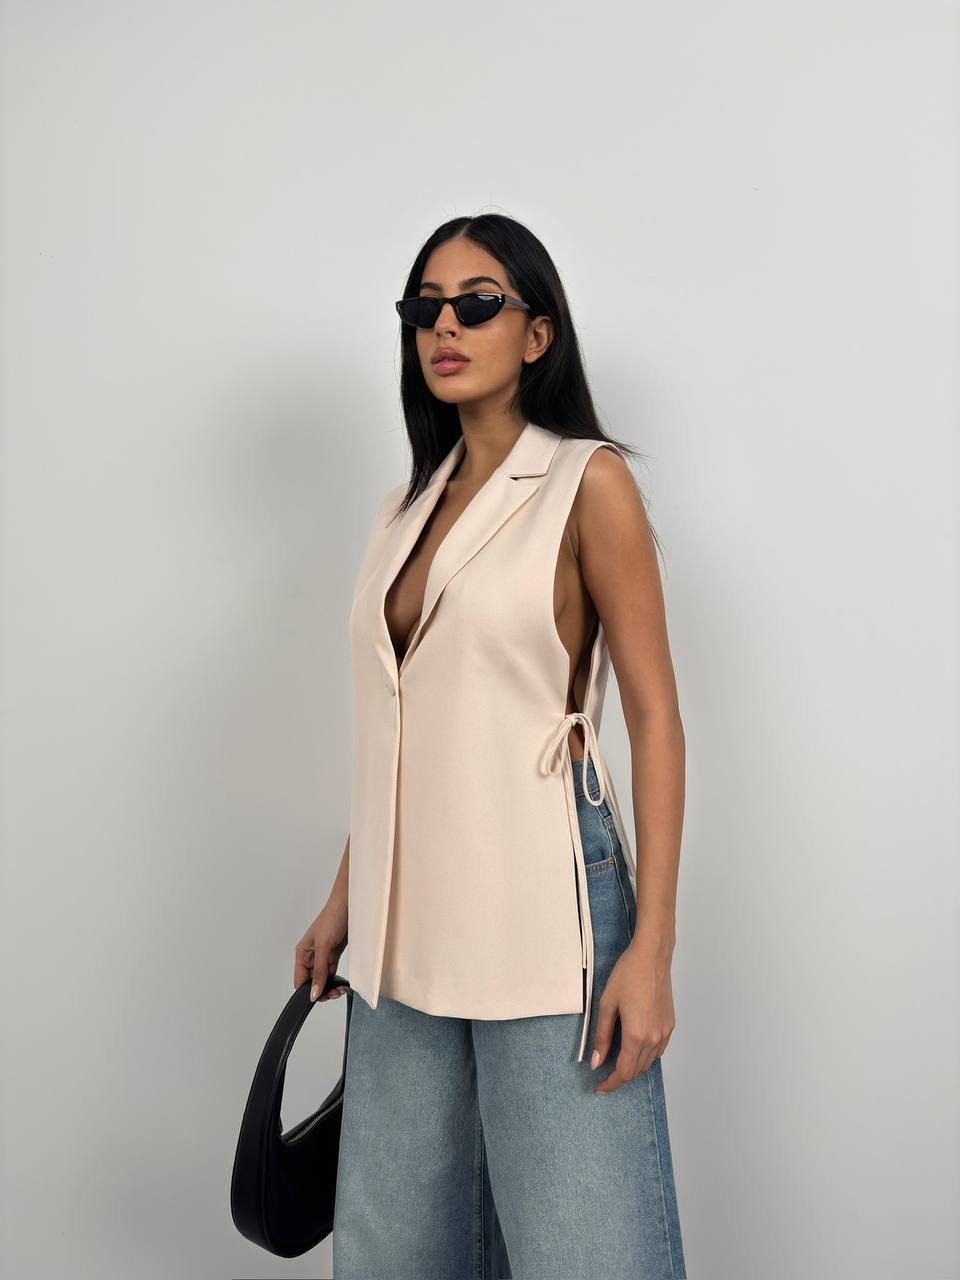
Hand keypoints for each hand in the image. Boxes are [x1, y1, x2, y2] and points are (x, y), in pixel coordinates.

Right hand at [294, 897, 348, 1002]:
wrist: (350, 905)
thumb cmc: (332, 917)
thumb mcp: (324, 946)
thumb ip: (319, 971)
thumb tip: (313, 993)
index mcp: (302, 953)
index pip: (300, 981)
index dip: (308, 992)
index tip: (320, 997)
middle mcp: (311, 956)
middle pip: (312, 982)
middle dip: (322, 991)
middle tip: (335, 993)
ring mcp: (323, 955)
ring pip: (323, 979)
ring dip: (331, 987)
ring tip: (341, 989)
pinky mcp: (334, 954)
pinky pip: (332, 973)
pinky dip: (337, 980)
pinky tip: (343, 983)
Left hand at [590, 938, 675, 1093]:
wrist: (652, 957)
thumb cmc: (627, 976)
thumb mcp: (607, 1004)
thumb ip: (601, 1036)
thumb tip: (597, 1062)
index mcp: (636, 1035)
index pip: (624, 1072)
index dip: (610, 1083)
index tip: (599, 1087)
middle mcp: (654, 1039)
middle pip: (636, 1071)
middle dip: (620, 1077)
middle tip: (603, 1075)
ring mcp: (664, 1033)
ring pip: (648, 1063)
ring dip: (633, 1067)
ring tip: (616, 1062)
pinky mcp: (670, 1025)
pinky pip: (658, 1051)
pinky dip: (645, 1057)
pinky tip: (634, 1048)